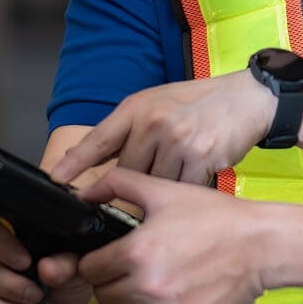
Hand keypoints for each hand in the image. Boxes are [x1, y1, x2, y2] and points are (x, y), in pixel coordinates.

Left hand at [49, 72, 277, 185]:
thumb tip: (83, 162)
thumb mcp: (155, 105)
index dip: (74, 164)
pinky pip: (181, 190)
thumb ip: (123, 132)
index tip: (56, 183)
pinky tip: (189, 190)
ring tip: (168, 193)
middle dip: (128, 191)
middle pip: (127, 172)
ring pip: (153, 186)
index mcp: (137, 108)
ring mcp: (179, 141)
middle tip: (131, 204)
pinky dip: (182, 195)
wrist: (246, 99)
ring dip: (157, 196)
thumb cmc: (197, 103)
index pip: (98, 140)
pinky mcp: (203, 158)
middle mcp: (155, 122)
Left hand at [76, 168, 272, 303]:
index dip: (98, 262)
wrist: (262, 245)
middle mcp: (148, 287)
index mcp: (136, 252)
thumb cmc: (217, 218)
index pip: (89, 270)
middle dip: (115, 285)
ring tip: (150, 296)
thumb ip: (119, 184)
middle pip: (104, 298)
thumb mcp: (165, 191)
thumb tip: (86, 191)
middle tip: (136, 273)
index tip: (113, 259)